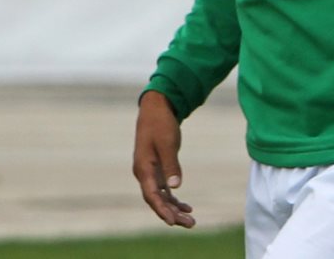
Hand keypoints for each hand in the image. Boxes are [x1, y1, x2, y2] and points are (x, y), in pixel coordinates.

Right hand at [132, 90, 195, 227]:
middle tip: (190, 224)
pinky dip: (174, 198)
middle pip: (157, 200)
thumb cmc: (161, 124)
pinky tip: (186, 206)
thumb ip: (171, 165)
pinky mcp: (158, 169)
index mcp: (143, 169)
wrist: (156, 109)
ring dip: (174, 209)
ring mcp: (150, 172)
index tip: (173, 222)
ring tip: (190, 220)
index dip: (162, 210)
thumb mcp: (167, 143)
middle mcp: (144, 174)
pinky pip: (165, 190)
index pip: (152, 196)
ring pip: (161, 197)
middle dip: (172, 214)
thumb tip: (175, 188)